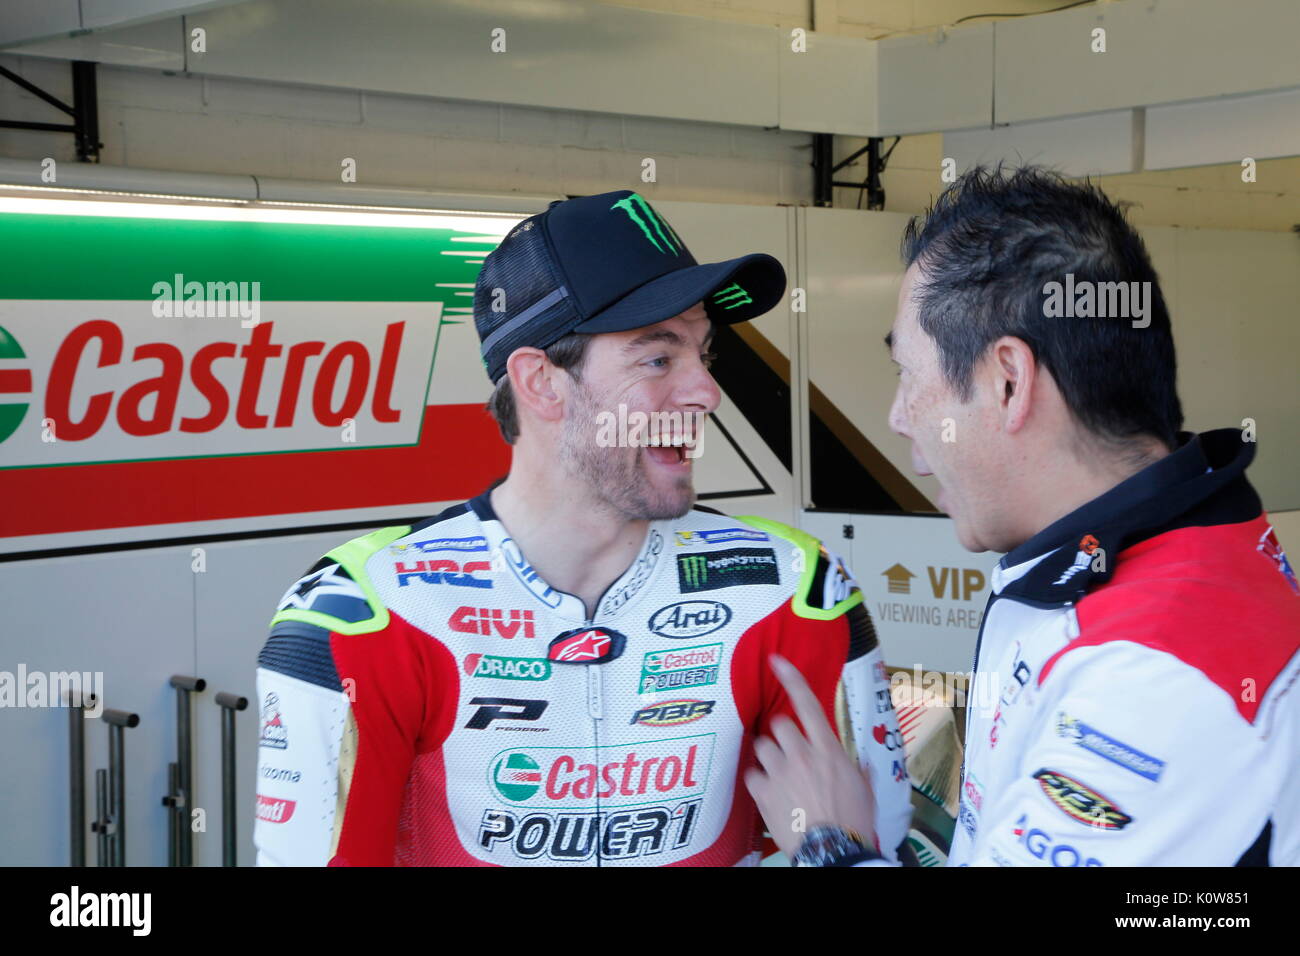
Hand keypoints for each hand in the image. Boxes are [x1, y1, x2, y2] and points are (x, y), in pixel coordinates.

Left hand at [744, 653, 876, 859]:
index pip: (807, 703)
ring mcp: (780, 771)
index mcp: (828, 749)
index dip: (791, 678)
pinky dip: (756, 779)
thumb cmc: (853, 822)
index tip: (777, 661)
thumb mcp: (864, 790)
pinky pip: (751, 774)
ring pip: (762, 746)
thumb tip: (860, 764)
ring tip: (777, 772)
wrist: (834, 852)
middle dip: (781, 734)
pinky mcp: (763, 791)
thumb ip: (856, 770)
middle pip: (779, 724)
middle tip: (787, 749)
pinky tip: (766, 789)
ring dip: (767, 756)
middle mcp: (801, 754)